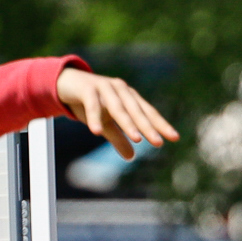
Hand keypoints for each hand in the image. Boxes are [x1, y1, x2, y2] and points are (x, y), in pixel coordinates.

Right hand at [56, 67, 177, 160]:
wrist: (67, 83)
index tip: (174, 138)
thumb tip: (131, 157)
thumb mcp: (105, 123)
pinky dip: (95, 117)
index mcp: (129, 98)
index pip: (148, 113)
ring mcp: (105, 87)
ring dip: (128, 123)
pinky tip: (96, 132)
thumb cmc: (91, 102)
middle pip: (137, 111)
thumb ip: (118, 138)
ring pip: (119, 108)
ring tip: (137, 139)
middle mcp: (121, 90)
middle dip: (148, 127)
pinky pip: (92, 104)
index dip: (160, 125)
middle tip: (158, 143)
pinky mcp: (87, 88)